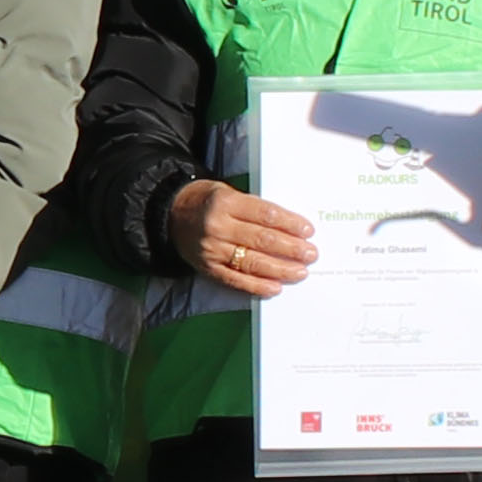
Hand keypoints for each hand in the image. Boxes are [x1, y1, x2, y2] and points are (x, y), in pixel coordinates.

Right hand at [168, 175, 318, 297]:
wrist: (171, 214)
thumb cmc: (206, 202)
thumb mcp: (228, 193)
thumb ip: (254, 209)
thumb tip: (289, 229)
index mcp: (225, 202)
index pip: (265, 214)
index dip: (289, 223)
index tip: (308, 230)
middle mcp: (217, 227)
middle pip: (262, 239)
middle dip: (291, 248)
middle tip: (311, 254)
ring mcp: (212, 250)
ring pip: (252, 262)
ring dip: (280, 269)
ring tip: (300, 272)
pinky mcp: (208, 268)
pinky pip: (236, 280)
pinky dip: (257, 286)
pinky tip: (275, 287)